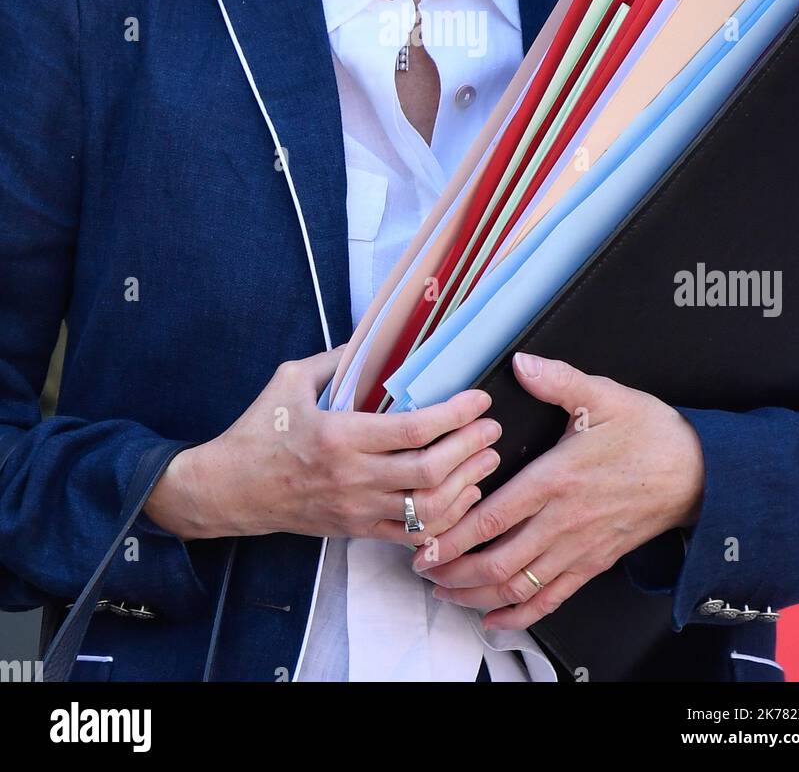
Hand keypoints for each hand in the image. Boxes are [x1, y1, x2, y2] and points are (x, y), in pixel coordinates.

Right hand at [143, 344, 501, 543]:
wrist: (228, 490)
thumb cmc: (258, 431)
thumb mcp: (290, 381)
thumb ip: (335, 361)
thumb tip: (373, 340)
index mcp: (339, 436)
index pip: (413, 429)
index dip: (454, 414)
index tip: (478, 399)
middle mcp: (352, 477)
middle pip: (429, 472)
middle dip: (470, 449)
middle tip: (492, 428)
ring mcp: (355, 510)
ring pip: (426, 509)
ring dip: (465, 485)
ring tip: (486, 461)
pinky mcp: (354, 531)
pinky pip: (409, 535)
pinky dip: (443, 520)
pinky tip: (461, 497)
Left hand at [411, 352, 704, 629]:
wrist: (697, 472)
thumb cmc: (649, 432)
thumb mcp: (604, 395)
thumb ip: (558, 380)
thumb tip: (521, 363)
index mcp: (557, 479)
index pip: (494, 517)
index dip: (454, 536)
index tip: (423, 543)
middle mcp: (564, 522)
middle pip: (499, 562)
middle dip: (454, 572)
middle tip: (422, 569)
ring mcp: (579, 548)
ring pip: (520, 587)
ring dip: (478, 596)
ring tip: (446, 592)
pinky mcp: (594, 563)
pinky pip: (552, 599)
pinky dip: (520, 614)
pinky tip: (496, 618)